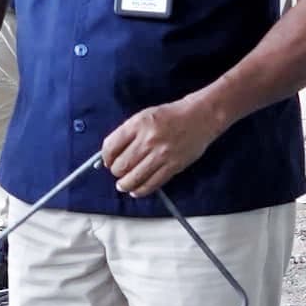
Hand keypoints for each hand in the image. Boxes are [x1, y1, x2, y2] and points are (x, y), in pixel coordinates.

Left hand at [99, 96, 226, 196]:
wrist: (200, 117)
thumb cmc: (171, 115)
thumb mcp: (144, 116)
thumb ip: (128, 133)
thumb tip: (112, 154)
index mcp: (138, 124)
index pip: (111, 146)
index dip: (106, 158)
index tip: (108, 161)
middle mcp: (147, 140)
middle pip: (121, 165)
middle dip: (116, 172)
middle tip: (118, 173)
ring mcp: (161, 154)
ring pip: (134, 178)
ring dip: (125, 185)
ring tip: (124, 185)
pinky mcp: (173, 166)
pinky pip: (151, 184)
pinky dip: (141, 190)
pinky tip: (137, 190)